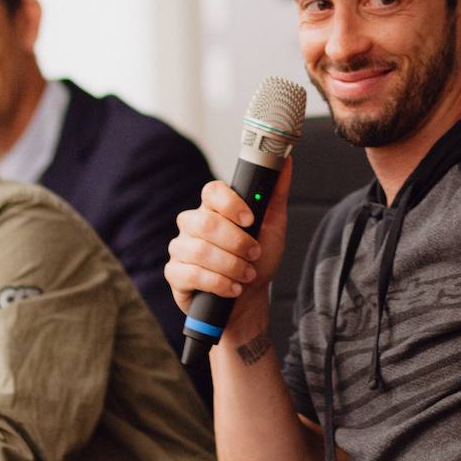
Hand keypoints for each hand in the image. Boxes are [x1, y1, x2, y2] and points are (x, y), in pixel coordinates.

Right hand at [166, 159, 291, 323]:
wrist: (248, 299)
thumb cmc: (257, 260)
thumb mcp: (273, 226)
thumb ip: (275, 194)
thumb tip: (285, 161)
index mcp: (213, 208)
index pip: (211, 191)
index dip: (230, 203)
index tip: (251, 220)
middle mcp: (192, 224)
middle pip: (206, 222)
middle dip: (237, 242)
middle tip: (255, 253)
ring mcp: (180, 248)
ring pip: (200, 250)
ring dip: (231, 265)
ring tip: (247, 274)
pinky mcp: (175, 274)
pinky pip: (191, 274)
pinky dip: (218, 283)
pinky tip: (233, 288)